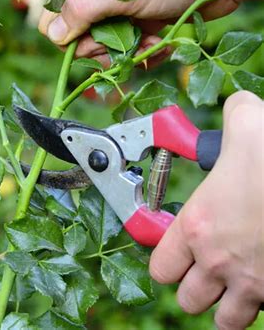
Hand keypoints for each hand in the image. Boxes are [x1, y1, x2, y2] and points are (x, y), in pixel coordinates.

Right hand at [38, 0, 251, 66]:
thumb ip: (80, 11)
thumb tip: (53, 34)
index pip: (54, 21)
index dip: (70, 38)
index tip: (94, 39)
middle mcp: (98, 2)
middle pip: (80, 41)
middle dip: (105, 49)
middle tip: (126, 44)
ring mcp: (118, 14)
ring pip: (106, 51)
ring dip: (128, 54)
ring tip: (151, 44)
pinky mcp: (138, 25)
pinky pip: (129, 51)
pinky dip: (144, 54)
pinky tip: (159, 45)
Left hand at [150, 91, 263, 329]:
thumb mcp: (249, 127)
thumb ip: (234, 116)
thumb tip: (238, 105)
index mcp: (197, 226)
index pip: (160, 267)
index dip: (167, 262)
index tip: (177, 253)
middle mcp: (216, 261)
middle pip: (187, 298)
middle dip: (195, 287)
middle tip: (207, 269)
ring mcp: (251, 284)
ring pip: (223, 319)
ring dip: (226, 305)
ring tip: (233, 284)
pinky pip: (261, 318)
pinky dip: (260, 307)